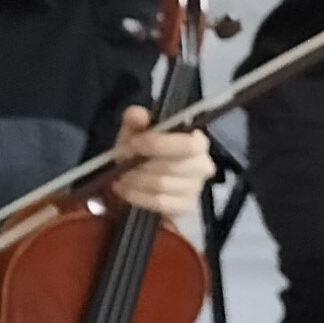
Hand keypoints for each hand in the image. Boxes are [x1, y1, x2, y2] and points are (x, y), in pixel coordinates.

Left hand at [107, 105, 210, 224]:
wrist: (142, 171)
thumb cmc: (143, 147)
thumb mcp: (136, 129)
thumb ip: (136, 119)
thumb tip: (138, 115)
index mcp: (197, 141)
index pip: (186, 145)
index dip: (157, 144)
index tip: (132, 144)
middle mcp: (203, 165)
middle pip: (171, 167)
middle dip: (140, 164)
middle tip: (121, 162)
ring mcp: (196, 189)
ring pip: (162, 186)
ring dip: (135, 181)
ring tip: (120, 175)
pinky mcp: (185, 206)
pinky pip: (160, 204)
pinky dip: (137, 196)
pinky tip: (124, 189)